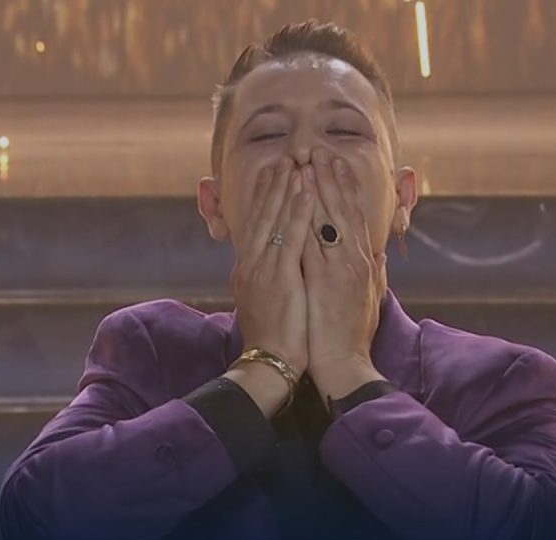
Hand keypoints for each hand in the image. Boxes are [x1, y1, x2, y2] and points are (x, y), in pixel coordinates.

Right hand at [231, 157, 315, 375]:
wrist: (268, 364)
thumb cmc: (276, 340)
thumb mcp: (270, 304)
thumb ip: (276, 280)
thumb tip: (284, 268)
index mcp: (251, 270)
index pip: (258, 226)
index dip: (266, 199)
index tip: (275, 176)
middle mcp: (252, 264)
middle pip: (262, 216)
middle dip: (273, 185)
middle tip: (284, 158)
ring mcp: (264, 269)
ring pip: (274, 219)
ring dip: (285, 188)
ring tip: (295, 163)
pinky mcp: (279, 278)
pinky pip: (290, 238)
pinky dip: (297, 212)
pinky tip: (305, 191)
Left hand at [302, 149, 387, 400]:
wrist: (345, 366)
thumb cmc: (353, 337)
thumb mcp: (371, 300)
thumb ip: (376, 275)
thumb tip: (379, 256)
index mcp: (365, 264)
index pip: (355, 217)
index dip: (345, 189)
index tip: (334, 165)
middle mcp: (357, 261)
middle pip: (344, 211)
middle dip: (331, 179)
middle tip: (320, 151)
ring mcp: (342, 269)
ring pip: (330, 220)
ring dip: (319, 189)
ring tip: (309, 163)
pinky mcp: (327, 281)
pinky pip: (315, 241)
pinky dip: (307, 218)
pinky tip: (298, 199)